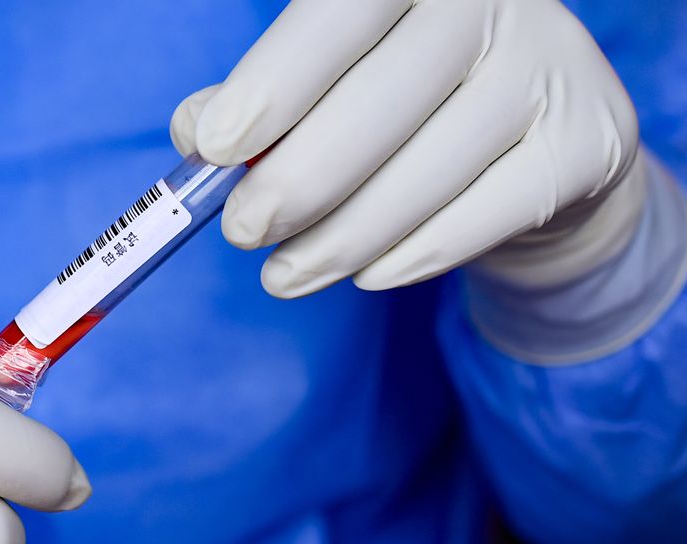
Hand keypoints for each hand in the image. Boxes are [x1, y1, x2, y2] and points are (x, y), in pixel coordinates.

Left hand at [171, 0, 643, 296]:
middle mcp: (495, 0)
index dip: (274, 83)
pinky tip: (366, 273)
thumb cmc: (404, 101)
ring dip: (338, 241)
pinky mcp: (587, 144)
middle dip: (294, 183)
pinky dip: (406, 258)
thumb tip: (198, 134)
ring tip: (285, 274)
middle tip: (244, 231)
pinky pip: (476, 221)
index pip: (340, 15)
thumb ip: (262, 99)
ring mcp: (553, 68)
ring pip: (422, 177)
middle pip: (379, 105)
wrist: (538, 139)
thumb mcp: (330, 81)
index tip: (216, 147)